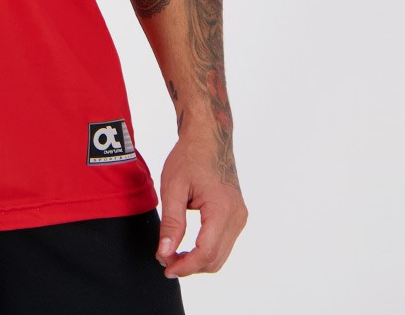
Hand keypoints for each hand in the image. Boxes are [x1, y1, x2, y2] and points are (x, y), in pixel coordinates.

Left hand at [154, 128, 247, 278]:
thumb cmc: (189, 156)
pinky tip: (187, 246)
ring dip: (197, 261)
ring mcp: (240, 217)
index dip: (185, 265)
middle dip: (189, 266)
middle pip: (215, 259)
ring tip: (172, 254)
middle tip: (164, 261)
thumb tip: (165, 253)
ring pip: (220, 255)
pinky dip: (205, 251)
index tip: (165, 267)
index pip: (205, 252)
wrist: (209, 137)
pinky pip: (223, 244)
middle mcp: (236, 216)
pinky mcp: (237, 216)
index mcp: (222, 208)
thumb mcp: (173, 187)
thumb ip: (171, 223)